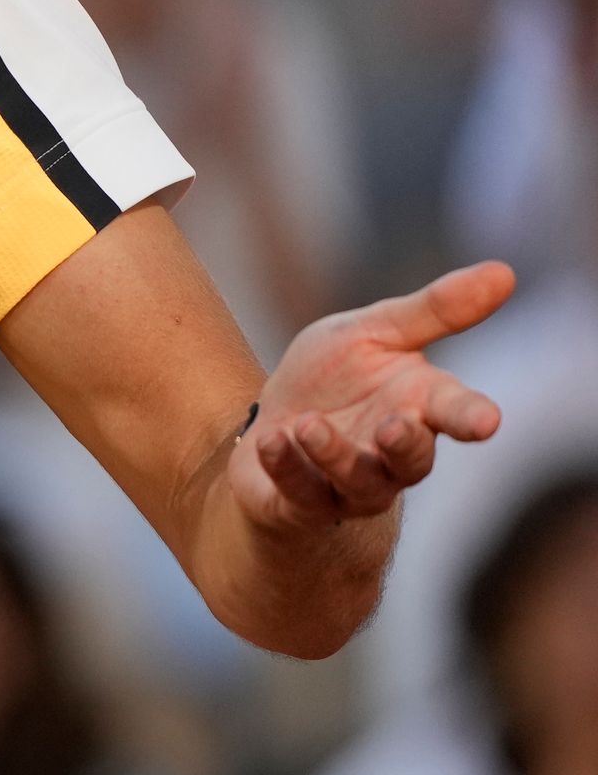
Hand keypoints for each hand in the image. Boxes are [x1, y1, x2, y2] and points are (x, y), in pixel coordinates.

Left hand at [234, 261, 515, 529]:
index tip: (487, 421)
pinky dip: (286, 467)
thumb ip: (433, 310)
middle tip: (392, 426)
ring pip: (359, 482)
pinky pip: (299, 493)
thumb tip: (504, 271)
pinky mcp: (302, 504)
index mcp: (419, 405)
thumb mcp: (373, 332)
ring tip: (308, 424)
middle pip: (413, 460)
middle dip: (405, 445)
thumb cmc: (334, 378)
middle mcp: (393, 454)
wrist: (270, 427)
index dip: (471, 417)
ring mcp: (351, 485)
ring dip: (334, 454)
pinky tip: (272, 440)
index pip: (456, 413)